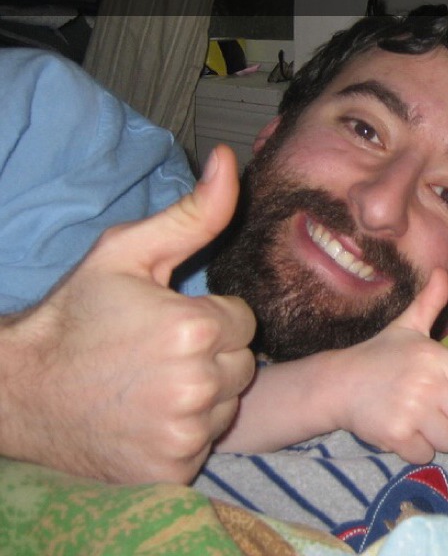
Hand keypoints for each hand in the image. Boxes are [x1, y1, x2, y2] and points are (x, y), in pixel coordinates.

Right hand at [0, 145, 255, 483]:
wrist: (20, 390)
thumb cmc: (77, 315)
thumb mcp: (128, 252)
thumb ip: (194, 213)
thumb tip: (228, 160)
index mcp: (196, 327)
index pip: (243, 320)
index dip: (208, 317)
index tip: (166, 321)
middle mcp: (197, 383)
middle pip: (241, 364)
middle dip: (210, 355)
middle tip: (155, 354)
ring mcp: (185, 432)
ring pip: (227, 404)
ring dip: (201, 395)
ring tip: (148, 384)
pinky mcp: (173, 469)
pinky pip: (206, 441)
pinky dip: (183, 432)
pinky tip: (145, 417)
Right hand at [335, 269, 447, 463]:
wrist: (338, 384)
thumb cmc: (379, 355)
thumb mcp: (407, 326)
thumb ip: (430, 303)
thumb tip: (442, 272)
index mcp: (434, 356)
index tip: (445, 384)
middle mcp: (426, 384)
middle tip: (430, 406)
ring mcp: (412, 411)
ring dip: (437, 435)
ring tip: (419, 420)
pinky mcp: (397, 436)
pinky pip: (427, 454)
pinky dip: (418, 450)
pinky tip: (404, 433)